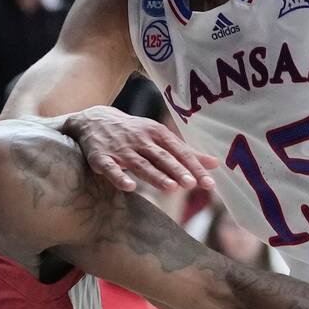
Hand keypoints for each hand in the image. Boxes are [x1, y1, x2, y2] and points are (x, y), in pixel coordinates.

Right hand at [60, 106, 218, 192]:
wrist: (93, 119)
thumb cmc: (134, 132)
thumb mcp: (159, 136)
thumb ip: (186, 152)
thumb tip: (215, 164)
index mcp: (157, 133)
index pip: (179, 151)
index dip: (193, 166)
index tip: (208, 183)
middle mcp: (140, 139)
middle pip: (162, 157)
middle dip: (177, 170)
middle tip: (192, 184)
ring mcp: (120, 148)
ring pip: (140, 163)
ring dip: (155, 175)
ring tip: (171, 189)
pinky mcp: (101, 157)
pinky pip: (111, 168)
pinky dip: (119, 177)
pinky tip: (129, 188)